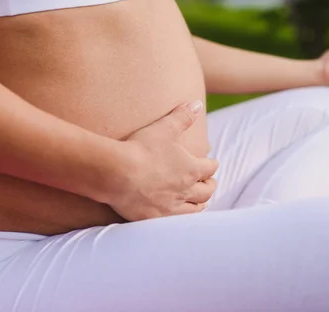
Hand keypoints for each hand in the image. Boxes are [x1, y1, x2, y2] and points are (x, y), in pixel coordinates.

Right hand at [107, 101, 217, 221]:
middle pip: (206, 191)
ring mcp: (171, 207)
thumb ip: (182, 116)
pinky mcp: (155, 219)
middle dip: (210, 186)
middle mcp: (185, 190)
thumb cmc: (141, 148)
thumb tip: (197, 103)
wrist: (117, 173)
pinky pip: (174, 223)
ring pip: (195, 210)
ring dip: (200, 205)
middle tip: (209, 184)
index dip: (212, 165)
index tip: (211, 164)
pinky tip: (179, 219)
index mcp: (191, 169)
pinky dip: (181, 221)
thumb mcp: (164, 128)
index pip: (209, 168)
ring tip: (200, 203)